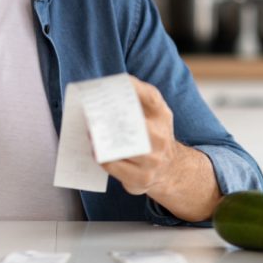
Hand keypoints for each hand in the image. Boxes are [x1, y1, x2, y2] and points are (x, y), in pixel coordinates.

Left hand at [99, 76, 179, 194]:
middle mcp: (160, 138)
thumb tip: (105, 90)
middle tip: (91, 114)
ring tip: (90, 134)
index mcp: (162, 116)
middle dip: (108, 118)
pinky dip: (101, 158)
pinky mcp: (142, 178)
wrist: (171, 169)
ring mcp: (153, 160)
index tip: (112, 84)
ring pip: (120, 148)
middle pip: (131, 124)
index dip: (131, 88)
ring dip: (100, 141)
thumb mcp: (154, 115)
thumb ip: (137, 100)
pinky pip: (114, 166)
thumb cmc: (154, 136)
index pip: (150, 97)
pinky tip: (96, 152)